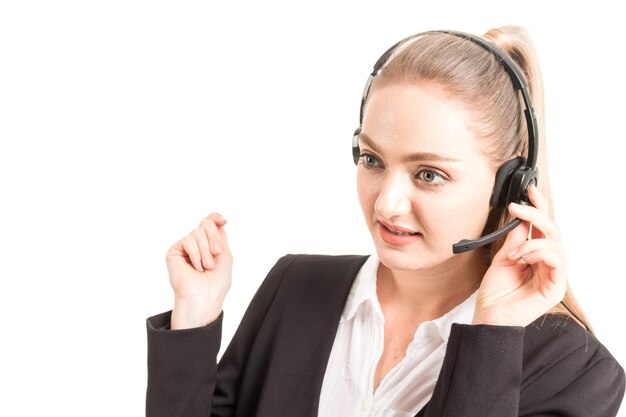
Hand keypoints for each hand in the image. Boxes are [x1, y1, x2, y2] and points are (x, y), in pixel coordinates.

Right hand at [166, 213, 232, 328]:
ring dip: (206, 250)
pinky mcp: (174, 252)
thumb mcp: (225, 254)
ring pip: (197, 233)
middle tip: (217, 254)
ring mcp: (185, 248)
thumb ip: (219, 236)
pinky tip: (196, 267)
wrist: (204, 296)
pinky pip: (187, 240)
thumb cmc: (217, 281)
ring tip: (206, 267)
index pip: (209, 224)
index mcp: (208, 245)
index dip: (214, 218)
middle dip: (214, 238)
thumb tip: (214, 220)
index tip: (223, 220)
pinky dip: (196, 253)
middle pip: (205, 225)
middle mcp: (196, 245)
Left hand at [473, 185, 566, 326]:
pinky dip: (538, 253)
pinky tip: (523, 258)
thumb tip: (521, 219)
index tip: (530, 191)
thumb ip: (515, 240)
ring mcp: (553, 275)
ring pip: (555, 244)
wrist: (489, 316)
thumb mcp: (502, 258)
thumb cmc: (495, 292)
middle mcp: (547, 263)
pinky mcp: (556, 287)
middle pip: (552, 231)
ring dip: (532, 242)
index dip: (538, 208)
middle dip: (536, 215)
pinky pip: (556, 260)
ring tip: (514, 253)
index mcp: (535, 256)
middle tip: (518, 208)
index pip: (542, 228)